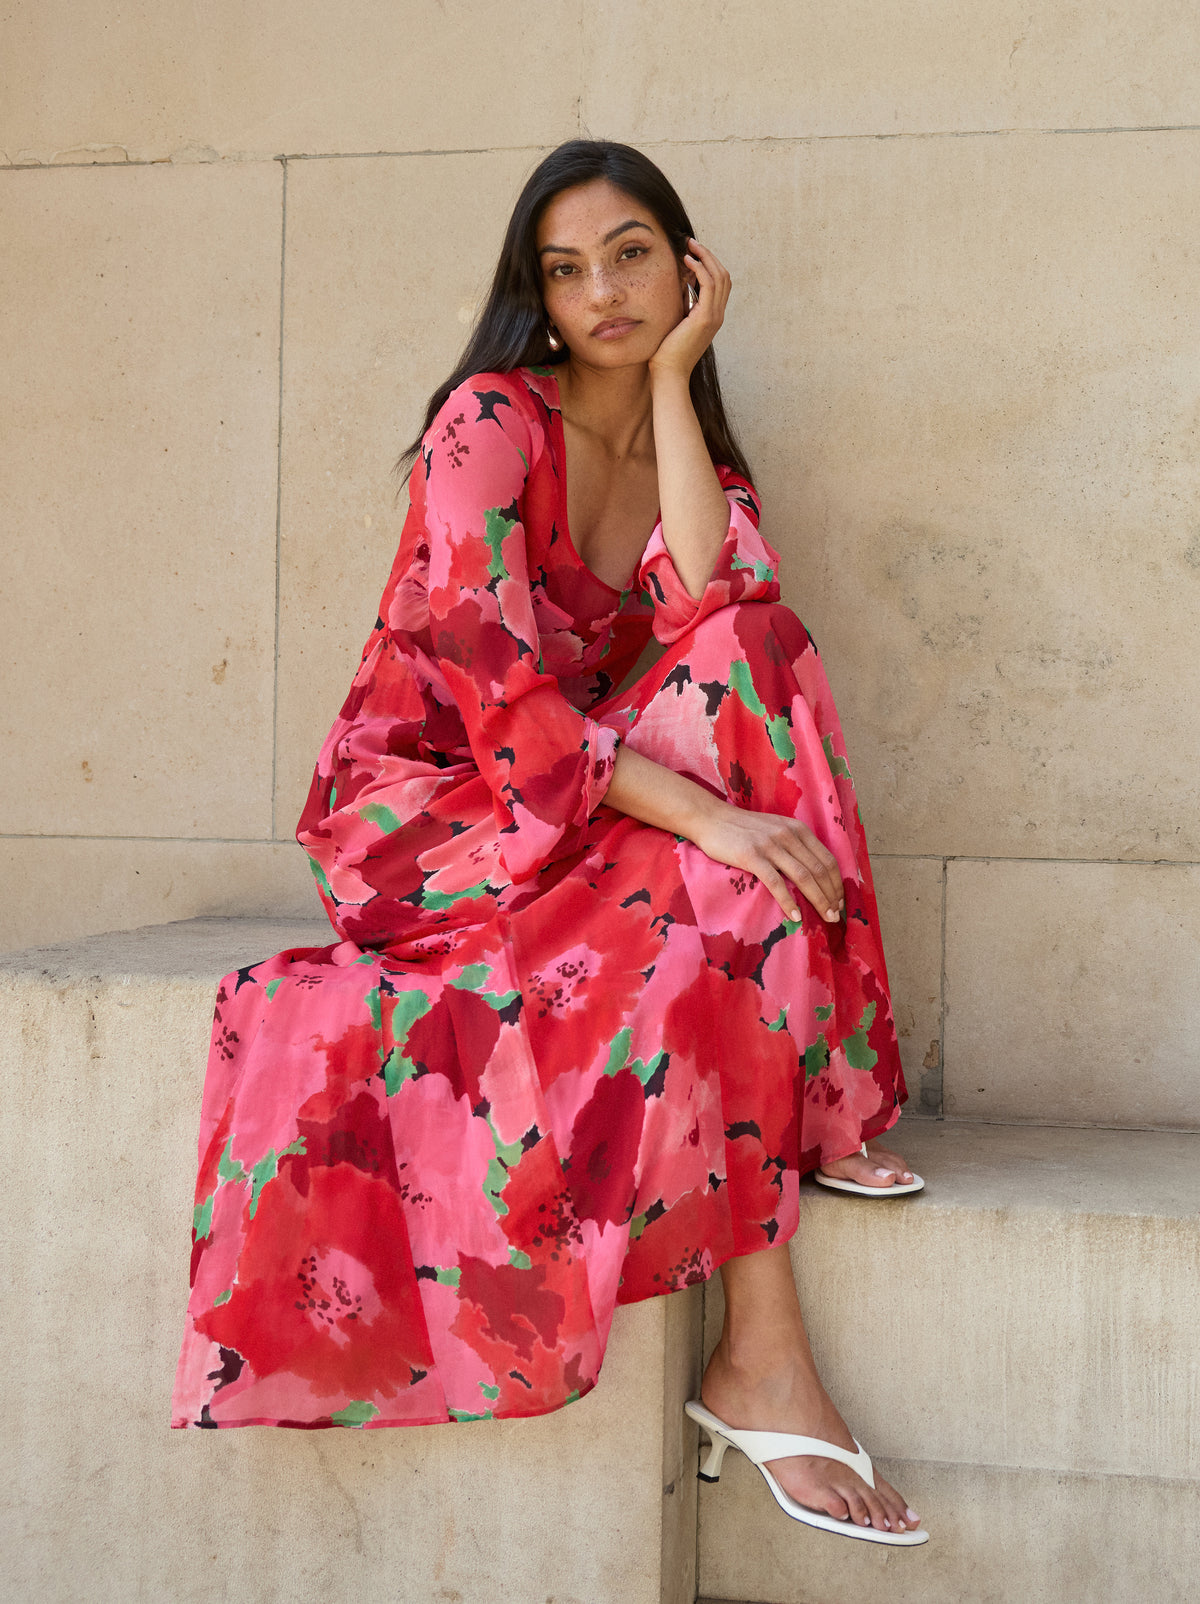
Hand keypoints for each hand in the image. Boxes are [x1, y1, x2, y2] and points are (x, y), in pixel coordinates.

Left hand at [648, 238, 731, 381]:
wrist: (669, 373)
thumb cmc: (667, 352)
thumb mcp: (677, 323)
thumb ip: (683, 306)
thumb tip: (679, 287)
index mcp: (712, 316)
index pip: (720, 283)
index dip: (709, 264)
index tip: (692, 253)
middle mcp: (717, 315)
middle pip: (724, 276)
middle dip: (709, 256)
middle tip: (691, 243)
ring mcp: (714, 316)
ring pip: (719, 276)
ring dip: (705, 257)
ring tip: (690, 246)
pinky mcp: (705, 318)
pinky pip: (709, 284)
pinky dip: (700, 268)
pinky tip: (687, 261)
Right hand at [690, 800, 844, 924]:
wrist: (711, 818)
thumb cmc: (742, 828)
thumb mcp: (775, 829)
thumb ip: (793, 844)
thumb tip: (812, 871)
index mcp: (797, 829)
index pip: (827, 859)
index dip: (838, 883)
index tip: (840, 901)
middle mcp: (788, 835)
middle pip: (820, 870)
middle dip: (832, 896)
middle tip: (836, 916)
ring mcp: (770, 845)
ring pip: (804, 877)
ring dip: (818, 900)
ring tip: (825, 918)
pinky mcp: (752, 857)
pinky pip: (776, 882)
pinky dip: (788, 901)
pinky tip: (796, 916)